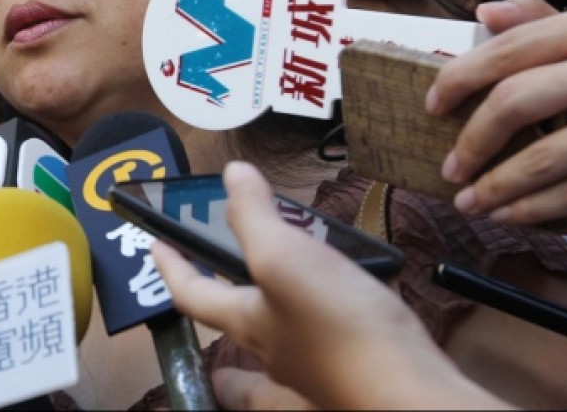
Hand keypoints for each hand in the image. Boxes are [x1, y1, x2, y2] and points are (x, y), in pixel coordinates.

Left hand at [151, 161, 507, 409]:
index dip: (171, 267)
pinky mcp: (352, 374)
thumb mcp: (285, 256)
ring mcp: (314, 372)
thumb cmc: (339, 327)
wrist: (409, 395)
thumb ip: (254, 216)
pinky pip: (323, 358)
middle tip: (210, 288)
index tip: (157, 246)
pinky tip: (338, 320)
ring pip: (274, 352)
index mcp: (248, 324)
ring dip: (263, 328)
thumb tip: (231, 176)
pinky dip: (320, 338)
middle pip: (231, 333)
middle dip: (216, 309)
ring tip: (272, 301)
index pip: (191, 295)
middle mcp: (275, 353)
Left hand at [428, 0, 566, 228]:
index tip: (433, 105)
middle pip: (516, 102)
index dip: (459, 78)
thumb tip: (487, 13)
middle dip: (472, 140)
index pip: (509, 49)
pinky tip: (515, 215)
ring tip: (471, 202)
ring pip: (545, 157)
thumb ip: (553, 21)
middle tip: (450, 166)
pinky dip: (541, 209)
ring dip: (497, 186)